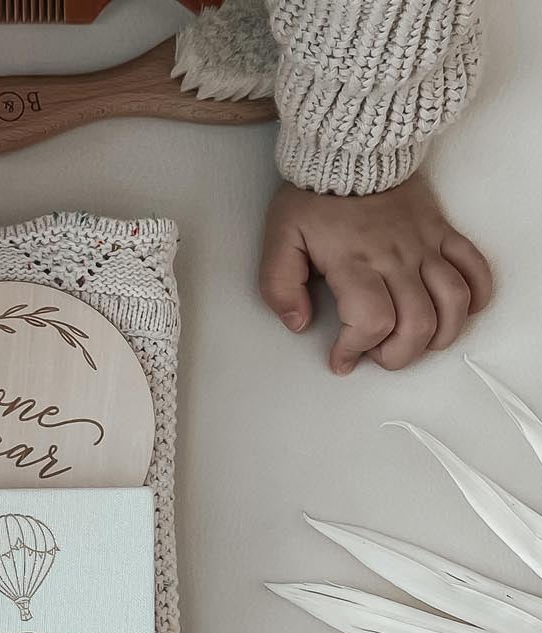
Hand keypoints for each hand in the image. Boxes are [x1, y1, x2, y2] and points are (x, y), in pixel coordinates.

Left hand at [258, 175, 492, 375]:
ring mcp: (425, 245)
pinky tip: (457, 313)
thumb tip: (297, 323)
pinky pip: (476, 268)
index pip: (371, 322)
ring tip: (414, 341)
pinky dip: (476, 297)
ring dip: (439, 335)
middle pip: (417, 324)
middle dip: (397, 355)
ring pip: (454, 303)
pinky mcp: (443, 233)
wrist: (353, 149)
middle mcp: (396, 257)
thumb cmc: (314, 198)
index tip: (341, 360)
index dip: (355, 351)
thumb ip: (279, 287)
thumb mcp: (278, 241)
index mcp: (354, 262)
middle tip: (375, 354)